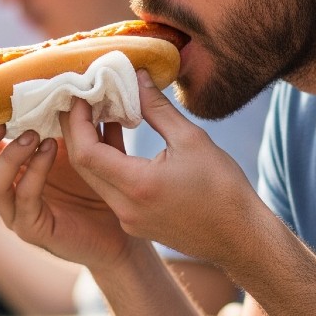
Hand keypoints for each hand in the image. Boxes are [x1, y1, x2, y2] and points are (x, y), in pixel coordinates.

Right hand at [0, 109, 131, 269]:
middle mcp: (4, 189)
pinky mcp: (33, 228)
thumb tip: (75, 78)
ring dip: (8, 155)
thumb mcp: (78, 142)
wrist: (118, 228)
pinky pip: (23, 199)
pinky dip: (34, 172)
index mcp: (6, 165)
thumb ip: (70, 116)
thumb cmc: (94, 183)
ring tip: (32, 134)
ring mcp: (14, 211)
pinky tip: (50, 151)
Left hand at [63, 70, 260, 266]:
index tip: (80, 95)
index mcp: (138, 186)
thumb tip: (137, 77)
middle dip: (75, 130)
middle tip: (79, 99)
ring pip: (94, 178)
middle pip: (83, 166)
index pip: (86, 152)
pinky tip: (116, 137)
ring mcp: (129, 220)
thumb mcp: (191, 139)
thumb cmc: (223, 188)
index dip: (76, 121)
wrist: (241, 237)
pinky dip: (107, 162)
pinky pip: (110, 189)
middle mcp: (126, 208)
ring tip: (97, 112)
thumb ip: (158, 109)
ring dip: (90, 146)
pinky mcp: (136, 223)